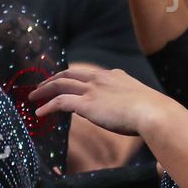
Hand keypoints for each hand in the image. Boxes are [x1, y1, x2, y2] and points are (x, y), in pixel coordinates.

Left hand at [31, 66, 169, 136]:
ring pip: (60, 84)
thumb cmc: (154, 112)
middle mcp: (101, 78)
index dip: (74, 78)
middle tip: (41, 86)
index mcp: (115, 75)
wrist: (153, 113)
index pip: (89, 74)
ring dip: (44, 90)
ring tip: (33, 97)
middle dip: (53, 79)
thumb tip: (130, 114)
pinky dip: (47, 106)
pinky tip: (39, 113)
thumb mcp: (141, 102)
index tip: (66, 83)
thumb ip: (130, 103)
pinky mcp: (86, 104)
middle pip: (69, 73)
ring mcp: (92, 90)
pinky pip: (59, 102)